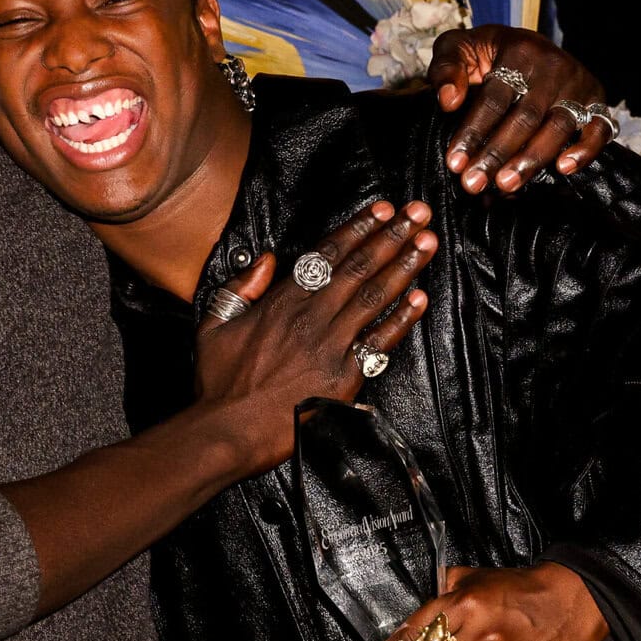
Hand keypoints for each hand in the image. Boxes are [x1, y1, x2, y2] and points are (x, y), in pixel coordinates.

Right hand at [194, 201, 435, 472]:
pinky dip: (402, 319)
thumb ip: (241, 287)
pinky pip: (379, 342)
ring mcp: (330, 347)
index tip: (381, 209)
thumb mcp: (213, 324)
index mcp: (281, 302)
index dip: (357, 228)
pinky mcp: (344, 378)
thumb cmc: (219, 384)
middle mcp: (310, 318)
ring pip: (374, 297)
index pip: (326, 255)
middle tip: (417, 213)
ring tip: (427, 242)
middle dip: (391, 236)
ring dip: (404, 266)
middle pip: (358, 267)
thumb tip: (268, 259)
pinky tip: (420, 298)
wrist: (227, 431)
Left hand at [427, 27, 611, 193]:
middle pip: (525, 117)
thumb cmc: (488, 53)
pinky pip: (599, 128)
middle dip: (498, 153)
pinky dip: (585, 150)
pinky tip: (562, 169)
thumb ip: (446, 69)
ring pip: (558, 127)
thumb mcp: (460, 47)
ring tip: (505, 184)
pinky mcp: (597, 100)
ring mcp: (578, 84)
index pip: (495, 98)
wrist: (529, 45)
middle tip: (474, 183)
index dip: (473, 131)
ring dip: (531, 159)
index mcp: (519, 50)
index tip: (455, 162)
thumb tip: (448, 101)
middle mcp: (553, 67)